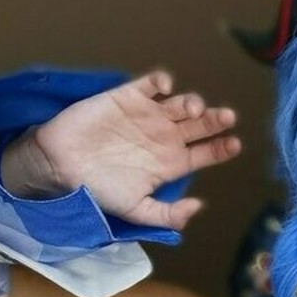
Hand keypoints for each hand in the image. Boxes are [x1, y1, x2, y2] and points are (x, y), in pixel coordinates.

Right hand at [0, 71, 240, 229]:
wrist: (62, 168)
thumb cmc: (99, 191)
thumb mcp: (137, 211)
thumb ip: (169, 214)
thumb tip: (199, 207)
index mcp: (170, 163)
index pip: (204, 154)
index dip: (220, 148)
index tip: (234, 144)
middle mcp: (163, 138)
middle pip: (198, 126)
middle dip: (215, 121)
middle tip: (227, 118)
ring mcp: (147, 116)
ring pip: (180, 104)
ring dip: (192, 103)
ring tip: (194, 109)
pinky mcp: (127, 98)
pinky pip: (150, 85)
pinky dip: (161, 82)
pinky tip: (167, 87)